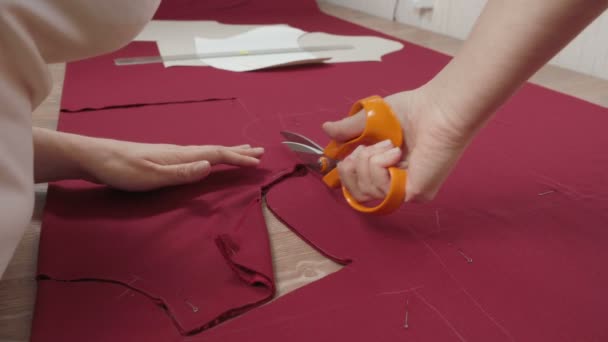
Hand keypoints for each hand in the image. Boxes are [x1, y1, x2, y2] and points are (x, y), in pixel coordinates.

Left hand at [78, 138, 263, 190]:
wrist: (95, 157)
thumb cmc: (121, 169)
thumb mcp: (151, 176)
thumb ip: (181, 173)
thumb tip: (209, 166)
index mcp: (180, 156)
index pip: (215, 155)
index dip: (237, 158)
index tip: (257, 162)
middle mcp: (179, 151)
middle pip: (215, 149)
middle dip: (237, 151)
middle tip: (259, 151)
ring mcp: (171, 153)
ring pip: (206, 151)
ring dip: (226, 151)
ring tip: (241, 150)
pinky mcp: (163, 157)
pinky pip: (197, 154)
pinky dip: (211, 155)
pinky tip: (207, 158)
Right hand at [322, 87, 471, 201]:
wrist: (437, 110)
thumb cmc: (414, 109)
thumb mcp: (371, 118)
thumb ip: (348, 129)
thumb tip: (326, 129)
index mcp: (387, 167)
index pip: (357, 184)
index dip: (344, 173)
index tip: (341, 155)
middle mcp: (396, 182)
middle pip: (356, 193)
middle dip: (351, 167)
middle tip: (365, 148)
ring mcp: (405, 190)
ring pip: (365, 191)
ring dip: (368, 162)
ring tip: (388, 145)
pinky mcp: (413, 194)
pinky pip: (380, 191)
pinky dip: (378, 168)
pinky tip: (394, 153)